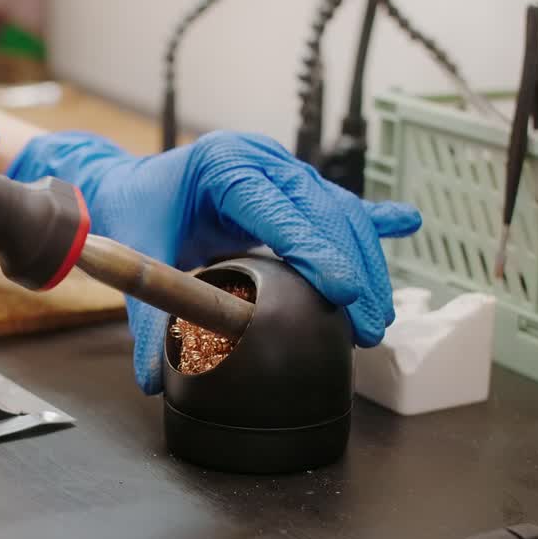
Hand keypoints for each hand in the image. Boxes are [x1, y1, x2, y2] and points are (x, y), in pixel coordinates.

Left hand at [7, 131, 420, 393]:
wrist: (129, 184)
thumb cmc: (136, 211)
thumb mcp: (140, 256)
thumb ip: (147, 315)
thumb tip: (153, 378)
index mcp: (224, 164)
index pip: (280, 208)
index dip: (315, 249)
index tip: (344, 291)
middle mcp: (262, 160)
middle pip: (324, 211)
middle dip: (354, 268)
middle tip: (370, 324)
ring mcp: (282, 169)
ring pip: (340, 211)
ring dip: (365, 261)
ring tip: (378, 315)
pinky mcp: (292, 187)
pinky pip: (340, 204)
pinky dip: (373, 219)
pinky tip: (408, 222)